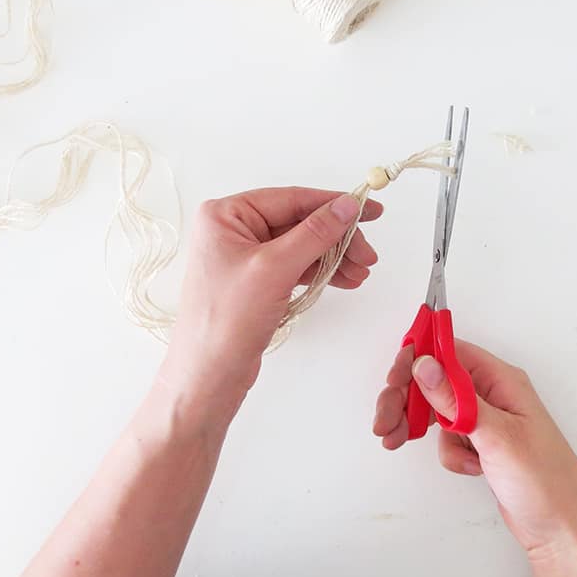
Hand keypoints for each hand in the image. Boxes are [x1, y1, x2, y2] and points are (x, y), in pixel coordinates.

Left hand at [167, 187, 381, 401]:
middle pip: (299, 222)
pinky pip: (295, 266)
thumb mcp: (275, 268)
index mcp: (226, 215)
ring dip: (333, 257)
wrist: (208, 376)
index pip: (290, 199)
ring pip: (301, 246)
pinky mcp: (255, 281)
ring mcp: (244, 257)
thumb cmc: (226, 321)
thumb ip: (314, 233)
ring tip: (361, 272)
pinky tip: (344, 279)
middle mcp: (233, 230)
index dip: (333, 204)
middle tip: (368, 254)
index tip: (368, 210)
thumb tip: (346, 206)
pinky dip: (320, 272)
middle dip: (336, 239)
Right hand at [373, 340, 576, 556]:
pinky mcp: (481, 444)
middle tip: (384, 420)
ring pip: (436, 409)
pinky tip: (468, 468)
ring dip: (416, 424)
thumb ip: (456, 400)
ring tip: (396, 440)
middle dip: (406, 398)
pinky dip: (448, 452)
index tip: (394, 378)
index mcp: (500, 380)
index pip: (449, 351)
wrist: (563, 532)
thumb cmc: (547, 481)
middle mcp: (491, 394)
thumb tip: (425, 365)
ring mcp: (485, 420)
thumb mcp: (497, 437)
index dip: (417, 359)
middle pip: (435, 380)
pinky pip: (448, 438)